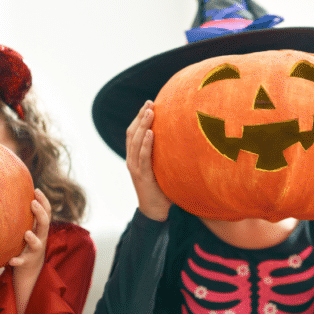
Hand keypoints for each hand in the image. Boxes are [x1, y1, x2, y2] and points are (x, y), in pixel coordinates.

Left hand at [8, 189, 49, 275]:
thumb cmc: (27, 242)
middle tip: (32, 203)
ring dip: (32, 239)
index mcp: (41, 228)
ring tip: (27, 233)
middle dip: (40, 214)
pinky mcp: (26, 262)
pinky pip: (22, 262)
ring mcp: (34, 251)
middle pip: (45, 225)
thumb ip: (27, 214)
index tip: (36, 190)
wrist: (31, 270)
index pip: (47, 212)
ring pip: (37, 244)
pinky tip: (11, 260)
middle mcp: (41, 238)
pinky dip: (17, 261)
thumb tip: (14, 192)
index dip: (44, 201)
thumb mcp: (31, 227)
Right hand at [127, 101, 171, 220]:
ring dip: (143, 125)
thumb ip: (165, 154)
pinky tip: (151, 133)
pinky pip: (143, 157)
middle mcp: (132, 160)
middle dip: (141, 116)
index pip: (134, 132)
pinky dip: (146, 144)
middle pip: (133, 133)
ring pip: (136, 142)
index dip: (139, 118)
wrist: (155, 211)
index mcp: (135, 157)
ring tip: (150, 112)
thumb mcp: (162, 167)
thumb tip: (181, 138)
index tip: (149, 104)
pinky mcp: (141, 176)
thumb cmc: (161, 188)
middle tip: (150, 103)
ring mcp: (135, 168)